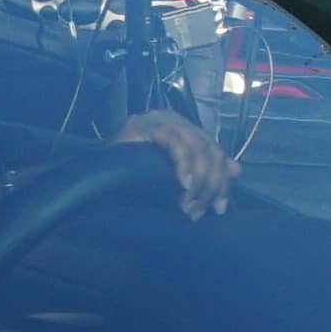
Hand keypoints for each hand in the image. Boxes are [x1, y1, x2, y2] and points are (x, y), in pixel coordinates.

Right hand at [114, 108, 234, 218]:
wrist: (94, 175)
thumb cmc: (133, 178)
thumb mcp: (175, 178)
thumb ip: (205, 171)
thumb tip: (236, 169)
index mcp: (185, 130)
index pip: (214, 151)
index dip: (221, 180)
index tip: (221, 209)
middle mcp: (174, 121)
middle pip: (208, 149)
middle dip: (210, 184)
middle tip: (200, 211)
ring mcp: (158, 120)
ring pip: (195, 146)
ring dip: (198, 180)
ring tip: (189, 205)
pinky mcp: (143, 125)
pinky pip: (173, 142)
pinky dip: (183, 164)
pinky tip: (183, 184)